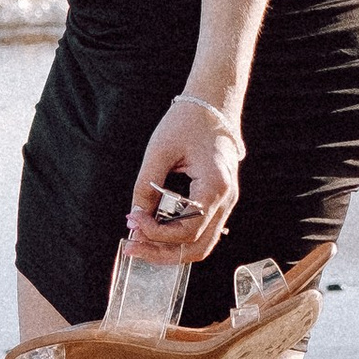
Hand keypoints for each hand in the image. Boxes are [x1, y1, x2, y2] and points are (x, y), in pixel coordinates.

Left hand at [126, 93, 243, 261]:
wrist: (213, 106)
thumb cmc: (188, 122)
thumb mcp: (160, 150)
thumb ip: (146, 185)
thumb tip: (135, 216)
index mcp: (215, 187)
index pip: (187, 229)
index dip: (156, 233)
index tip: (132, 221)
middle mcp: (226, 200)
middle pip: (197, 247)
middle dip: (162, 253)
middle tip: (131, 247)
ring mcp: (226, 203)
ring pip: (201, 245)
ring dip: (171, 251)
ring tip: (141, 245)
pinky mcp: (219, 202)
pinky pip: (202, 232)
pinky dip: (179, 240)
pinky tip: (157, 233)